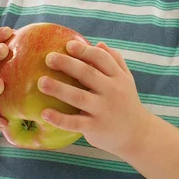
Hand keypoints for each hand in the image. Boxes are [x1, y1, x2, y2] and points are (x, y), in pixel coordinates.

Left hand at [37, 40, 152, 157]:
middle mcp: (112, 92)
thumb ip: (115, 61)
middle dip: (67, 64)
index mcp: (118, 77)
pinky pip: (75, 123)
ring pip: (79, 97)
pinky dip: (60, 119)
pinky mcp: (95, 128)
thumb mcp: (126, 80)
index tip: (68, 45)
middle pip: (88, 74)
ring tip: (41, 82)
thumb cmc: (126, 102)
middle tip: (49, 58)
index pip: (101, 59)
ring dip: (59, 89)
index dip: (85, 50)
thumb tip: (99, 43)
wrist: (137, 135)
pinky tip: (44, 113)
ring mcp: (103, 110)